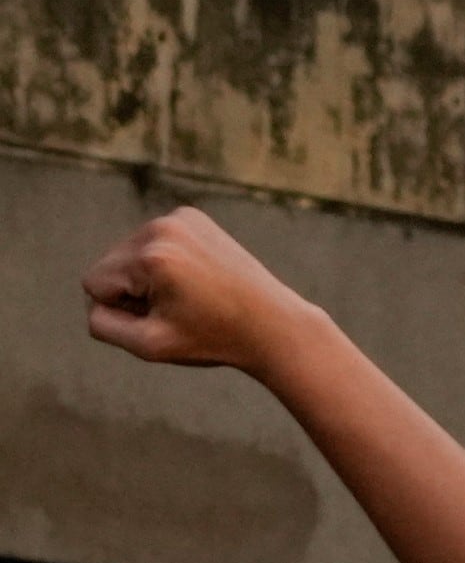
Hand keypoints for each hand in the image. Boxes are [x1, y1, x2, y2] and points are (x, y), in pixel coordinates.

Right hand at [82, 206, 321, 376]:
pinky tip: (195, 278)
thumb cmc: (211, 337)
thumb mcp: (147, 345)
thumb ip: (103, 324)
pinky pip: (152, 243)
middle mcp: (165, 226)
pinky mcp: (194, 217)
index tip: (160, 316)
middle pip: (109, 264)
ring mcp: (182, 217)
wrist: (272, 322)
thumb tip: (96, 298)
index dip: (120, 308)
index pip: (93, 283)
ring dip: (147, 278)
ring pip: (128, 254)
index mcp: (153, 255)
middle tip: (178, 306)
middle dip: (132, 291)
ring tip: (189, 293)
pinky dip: (164, 262)